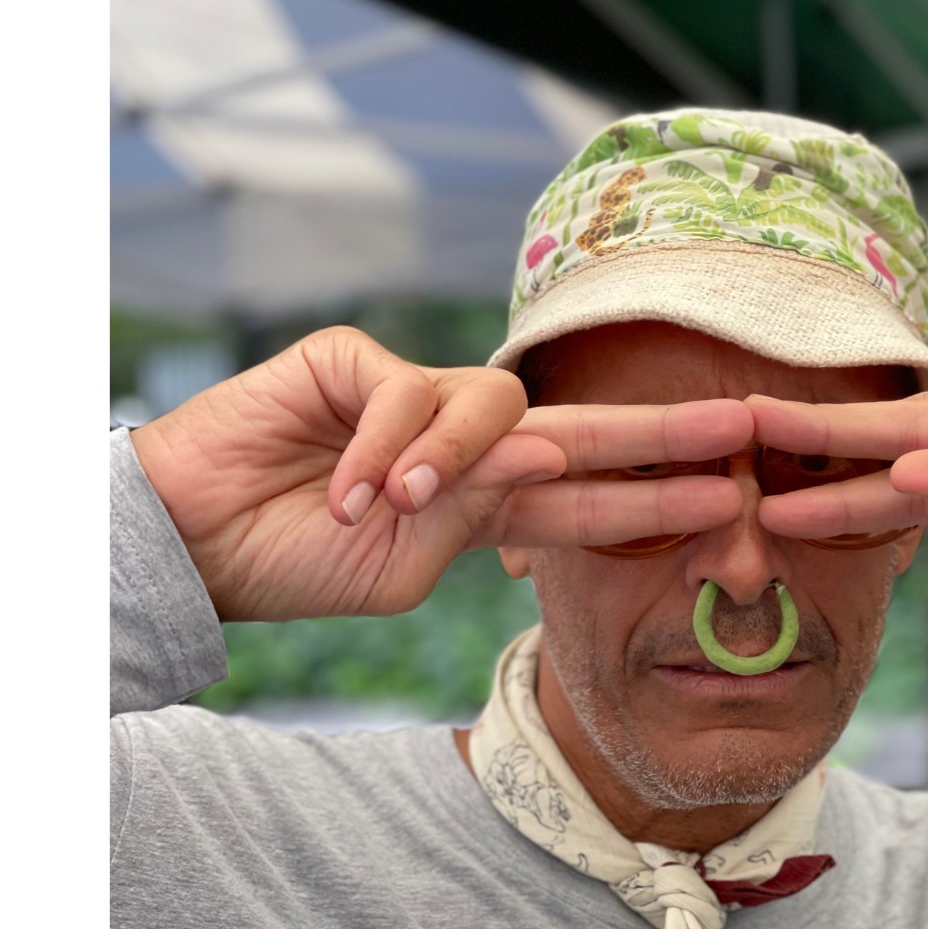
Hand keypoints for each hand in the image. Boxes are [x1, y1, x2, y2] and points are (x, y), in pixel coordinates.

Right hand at [130, 326, 751, 620]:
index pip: (585, 495)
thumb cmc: (294, 563)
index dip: (655, 495)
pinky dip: (382, 447)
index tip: (731, 499)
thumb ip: (476, 522)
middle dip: (658, 430)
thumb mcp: (402, 569)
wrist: (189, 544)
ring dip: (456, 457)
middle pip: (577, 424)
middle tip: (738, 428)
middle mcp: (461, 445)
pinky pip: (401, 390)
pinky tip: (348, 488)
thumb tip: (542, 459)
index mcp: (481, 504)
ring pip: (488, 401)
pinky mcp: (353, 359)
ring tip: (404, 502)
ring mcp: (410, 397)